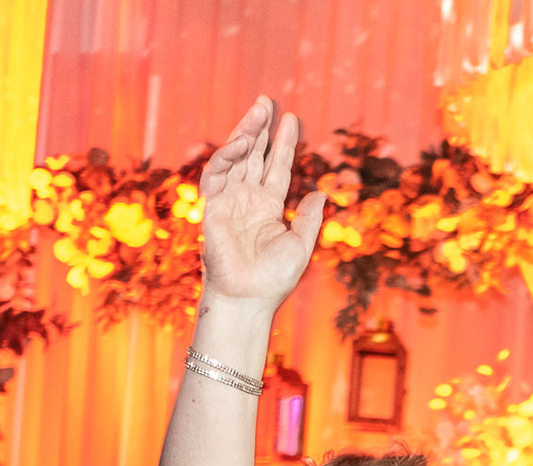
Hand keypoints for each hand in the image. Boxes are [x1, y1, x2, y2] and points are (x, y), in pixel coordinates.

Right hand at [198, 98, 327, 308]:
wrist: (248, 298)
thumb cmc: (274, 279)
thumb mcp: (301, 245)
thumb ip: (309, 218)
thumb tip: (320, 191)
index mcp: (269, 207)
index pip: (277, 168)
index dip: (283, 144)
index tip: (292, 119)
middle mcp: (248, 200)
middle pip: (254, 156)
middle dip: (260, 129)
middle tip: (268, 102)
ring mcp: (229, 201)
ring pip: (236, 158)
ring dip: (246, 133)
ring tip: (260, 110)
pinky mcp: (212, 207)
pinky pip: (218, 174)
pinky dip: (228, 156)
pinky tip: (243, 142)